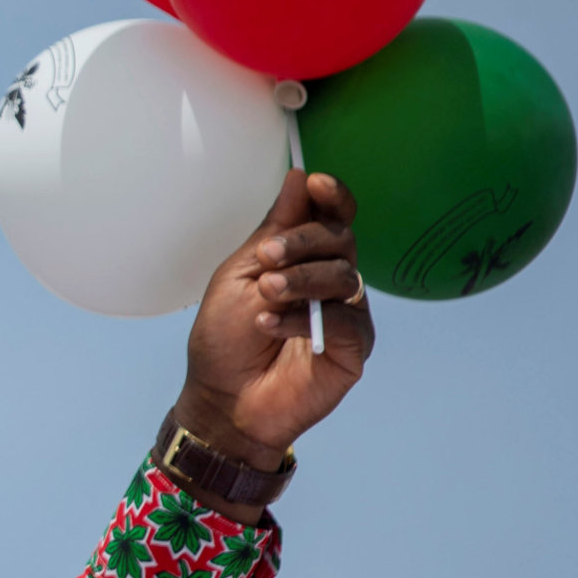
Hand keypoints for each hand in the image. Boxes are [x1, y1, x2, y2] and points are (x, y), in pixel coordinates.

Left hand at [172, 171, 373, 516]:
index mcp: (304, 257)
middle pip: (340, 239)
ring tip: (265, 295)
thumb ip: (274, 229)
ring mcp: (346, 314)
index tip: (316, 184)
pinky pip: (346, 321)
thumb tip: (299, 178)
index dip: (332, 196)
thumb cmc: (225, 338)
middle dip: (303, 242)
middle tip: (268, 259)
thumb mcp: (239, 274)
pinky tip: (270, 325)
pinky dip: (304, 318)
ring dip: (301, 279)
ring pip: (346, 276)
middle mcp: (331, 280)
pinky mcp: (354, 348)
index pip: (332, 216)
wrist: (223, 399)